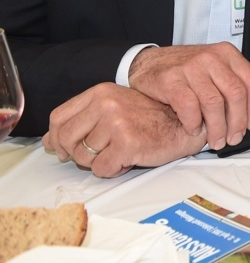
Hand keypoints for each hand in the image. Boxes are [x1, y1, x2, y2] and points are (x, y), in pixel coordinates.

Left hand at [41, 84, 208, 177]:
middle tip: (98, 154)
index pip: (58, 117)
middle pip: (66, 139)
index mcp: (102, 92)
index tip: (67, 148)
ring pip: (83, 157)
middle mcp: (107, 103)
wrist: (188, 124)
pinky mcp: (128, 143)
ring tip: (120, 152)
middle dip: (77, 153)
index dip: (57, 138)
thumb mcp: (115, 110)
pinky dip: (113, 170)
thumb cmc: (152, 119)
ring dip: (99, 162)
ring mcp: (117, 123)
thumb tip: (48, 140)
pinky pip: (101, 169)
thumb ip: (81, 121)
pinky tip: (128, 159)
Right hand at [128, 43, 249, 149]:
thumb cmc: (190, 68)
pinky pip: (189, 106)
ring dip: (217, 128)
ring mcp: (190, 67)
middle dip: (237, 122)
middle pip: (235, 94)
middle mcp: (211, 57)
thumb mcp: (223, 63)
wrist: (149, 63)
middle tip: (234, 139)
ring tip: (216, 141)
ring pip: (213, 103)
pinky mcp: (170, 80)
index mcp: (227, 53)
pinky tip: (194, 130)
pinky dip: (194, 123)